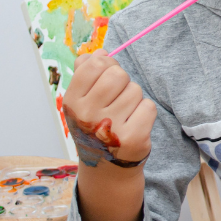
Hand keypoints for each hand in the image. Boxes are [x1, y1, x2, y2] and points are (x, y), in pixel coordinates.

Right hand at [62, 49, 155, 168]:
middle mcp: (87, 115)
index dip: (107, 64)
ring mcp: (110, 128)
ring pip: (135, 90)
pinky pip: (148, 106)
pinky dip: (144, 112)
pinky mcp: (133, 138)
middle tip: (117, 99)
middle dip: (122, 82)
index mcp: (72, 102)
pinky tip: (134, 124)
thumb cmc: (95, 127)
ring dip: (134, 99)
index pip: (95, 64)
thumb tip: (101, 52)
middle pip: (118, 75)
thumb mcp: (81, 101)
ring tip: (123, 115)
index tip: (106, 77)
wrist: (106, 168)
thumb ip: (86, 73)